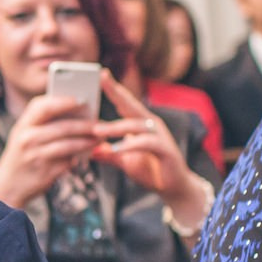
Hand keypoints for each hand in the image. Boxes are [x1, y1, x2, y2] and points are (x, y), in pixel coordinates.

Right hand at [0, 93, 100, 209]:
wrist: (8, 185)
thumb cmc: (22, 155)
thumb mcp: (24, 135)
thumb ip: (42, 122)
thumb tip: (75, 112)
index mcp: (23, 125)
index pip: (42, 106)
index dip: (63, 101)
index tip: (82, 99)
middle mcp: (27, 139)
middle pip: (62, 127)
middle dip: (85, 124)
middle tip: (100, 123)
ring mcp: (36, 156)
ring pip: (69, 145)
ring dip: (87, 141)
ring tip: (99, 138)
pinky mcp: (45, 172)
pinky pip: (68, 161)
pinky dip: (81, 156)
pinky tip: (89, 152)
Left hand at [91, 71, 213, 228]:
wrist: (173, 188)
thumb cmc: (150, 170)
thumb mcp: (124, 160)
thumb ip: (108, 153)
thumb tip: (88, 150)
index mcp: (140, 123)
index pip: (124, 102)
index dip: (113, 88)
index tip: (100, 73)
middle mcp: (151, 124)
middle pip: (132, 104)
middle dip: (116, 91)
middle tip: (102, 78)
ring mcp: (160, 135)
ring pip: (136, 125)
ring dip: (115, 127)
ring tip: (97, 131)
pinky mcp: (166, 150)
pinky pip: (147, 143)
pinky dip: (131, 145)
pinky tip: (117, 149)